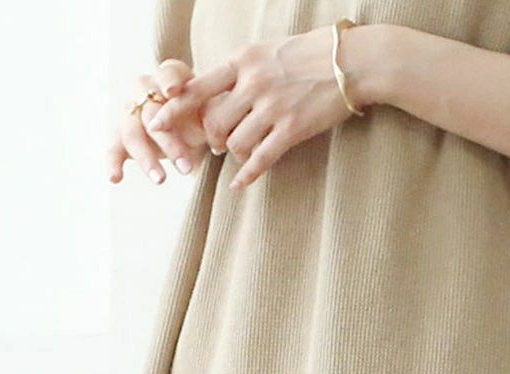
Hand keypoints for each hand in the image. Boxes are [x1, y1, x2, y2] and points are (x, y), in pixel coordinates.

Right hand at [109, 60, 207, 184]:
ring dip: (146, 158)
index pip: (167, 74)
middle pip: (150, 112)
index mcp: (170, 77)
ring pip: (133, 133)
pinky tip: (115, 178)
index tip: (172, 93)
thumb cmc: (204, 115)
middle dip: (168, 140)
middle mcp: (145, 91)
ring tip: (161, 181)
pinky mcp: (121, 136)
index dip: (168, 82)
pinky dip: (112, 163)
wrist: (192, 129)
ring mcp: (130, 113)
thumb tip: (224, 125)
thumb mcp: (214, 111)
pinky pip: (113, 148)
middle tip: (187, 167)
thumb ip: (216, 111)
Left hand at [147, 29, 356, 191]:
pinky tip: (239, 184)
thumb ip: (243, 71)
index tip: (155, 123)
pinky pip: (261, 159)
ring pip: (235, 143)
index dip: (174, 108)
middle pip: (213, 122)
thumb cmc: (312, 55)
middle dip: (210, 138)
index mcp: (244, 61)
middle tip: (216, 143)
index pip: (198, 86)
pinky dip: (247, 175)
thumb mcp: (269, 51)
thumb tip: (219, 91)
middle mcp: (254, 83)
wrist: (354, 62)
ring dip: (233, 152)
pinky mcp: (293, 129)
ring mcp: (273, 107)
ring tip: (241, 150)